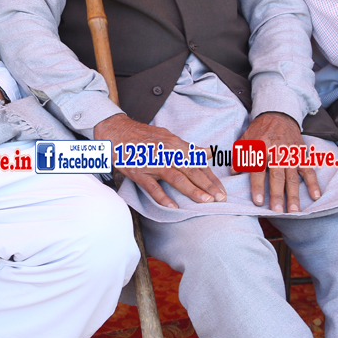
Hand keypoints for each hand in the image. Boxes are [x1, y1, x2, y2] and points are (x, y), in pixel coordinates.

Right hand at [93, 113, 225, 207]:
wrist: (115, 129)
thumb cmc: (142, 135)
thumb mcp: (167, 136)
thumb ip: (187, 147)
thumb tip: (208, 152)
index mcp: (175, 143)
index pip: (198, 162)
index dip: (211, 176)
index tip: (222, 189)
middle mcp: (166, 152)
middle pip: (191, 170)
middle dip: (207, 185)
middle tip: (221, 198)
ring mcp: (152, 162)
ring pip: (175, 177)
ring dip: (192, 190)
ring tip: (205, 201)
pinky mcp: (138, 171)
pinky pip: (152, 186)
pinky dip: (162, 197)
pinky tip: (173, 207)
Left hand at [244, 112, 319, 212]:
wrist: (278, 115)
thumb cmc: (259, 130)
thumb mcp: (245, 140)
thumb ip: (239, 157)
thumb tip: (233, 173)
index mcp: (260, 149)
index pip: (258, 170)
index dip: (258, 187)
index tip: (258, 202)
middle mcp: (276, 153)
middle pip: (277, 176)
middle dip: (277, 195)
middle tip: (277, 211)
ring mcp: (291, 155)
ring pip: (293, 177)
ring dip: (294, 195)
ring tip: (294, 211)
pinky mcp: (301, 155)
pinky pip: (308, 170)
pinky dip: (313, 183)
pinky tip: (315, 196)